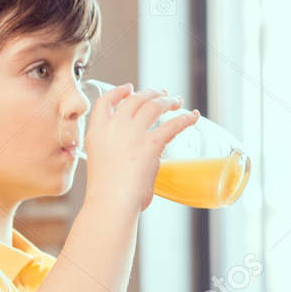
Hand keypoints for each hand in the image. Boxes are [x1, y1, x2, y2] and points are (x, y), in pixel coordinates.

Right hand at [81, 83, 197, 214]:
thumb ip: (116, 154)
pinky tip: (193, 116)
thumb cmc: (107, 194)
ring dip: (168, 101)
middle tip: (161, 94)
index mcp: (97, 132)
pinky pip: (173, 124)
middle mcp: (114, 128)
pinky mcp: (152, 144)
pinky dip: (186, 118)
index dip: (119, 91)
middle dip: (150, 94)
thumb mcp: (102, 164)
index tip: (129, 87)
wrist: (111, 203)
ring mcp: (132, 134)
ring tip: (177, 101)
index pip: (105, 101)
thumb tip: (137, 162)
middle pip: (134, 99)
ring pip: (154, 106)